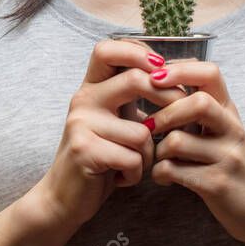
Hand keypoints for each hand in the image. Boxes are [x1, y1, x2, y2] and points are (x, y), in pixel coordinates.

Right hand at [34, 39, 188, 228]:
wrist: (64, 196)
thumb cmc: (100, 155)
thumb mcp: (112, 118)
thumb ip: (131, 96)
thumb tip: (176, 73)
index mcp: (91, 88)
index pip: (106, 49)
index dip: (137, 51)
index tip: (161, 68)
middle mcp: (83, 100)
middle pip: (134, 80)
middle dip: (167, 99)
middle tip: (180, 118)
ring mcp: (81, 124)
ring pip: (141, 132)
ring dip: (149, 154)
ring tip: (135, 163)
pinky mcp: (85, 150)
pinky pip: (133, 158)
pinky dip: (136, 173)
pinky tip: (122, 177)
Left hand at [143, 60, 244, 245]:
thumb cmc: (228, 163)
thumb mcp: (220, 128)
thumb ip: (196, 105)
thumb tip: (156, 75)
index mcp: (229, 110)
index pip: (210, 73)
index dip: (180, 70)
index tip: (155, 78)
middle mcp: (232, 129)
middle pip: (197, 103)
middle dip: (165, 113)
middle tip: (149, 126)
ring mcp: (227, 157)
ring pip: (177, 141)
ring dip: (157, 150)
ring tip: (159, 157)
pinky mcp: (217, 184)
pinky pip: (173, 170)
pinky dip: (159, 173)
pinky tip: (163, 177)